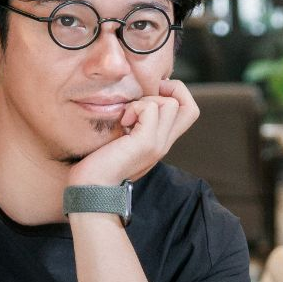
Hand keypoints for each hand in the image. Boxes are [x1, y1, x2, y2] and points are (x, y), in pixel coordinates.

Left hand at [67, 79, 200, 189]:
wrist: (91, 188)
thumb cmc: (99, 164)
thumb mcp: (124, 140)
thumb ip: (135, 125)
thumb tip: (133, 102)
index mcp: (161, 142)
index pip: (189, 112)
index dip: (176, 95)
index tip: (149, 97)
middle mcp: (165, 143)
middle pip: (191, 108)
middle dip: (169, 93)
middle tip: (143, 101)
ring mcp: (158, 144)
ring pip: (171, 104)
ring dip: (147, 101)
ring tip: (129, 117)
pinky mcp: (146, 143)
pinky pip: (151, 109)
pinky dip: (135, 108)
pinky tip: (122, 122)